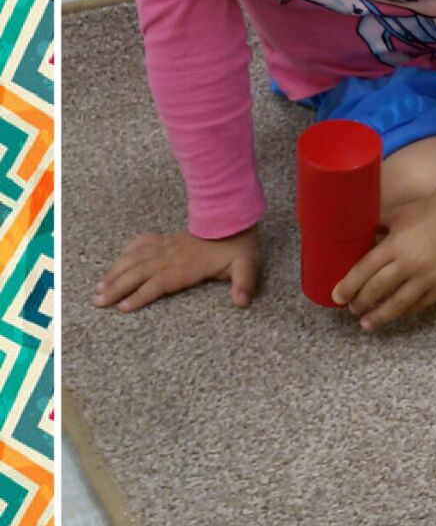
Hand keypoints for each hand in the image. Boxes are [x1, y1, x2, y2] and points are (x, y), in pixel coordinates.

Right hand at [94, 226, 260, 312]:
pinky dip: (129, 250)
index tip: (121, 307)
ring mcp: (168, 246)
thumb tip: (242, 301)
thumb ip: (244, 283)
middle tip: (97, 301)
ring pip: (136, 259)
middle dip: (117, 287)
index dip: (141, 295)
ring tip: (99, 287)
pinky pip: (144, 242)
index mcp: (188, 267)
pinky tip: (119, 258)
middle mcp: (173, 257)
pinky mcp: (168, 239)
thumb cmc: (240, 247)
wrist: (235, 219)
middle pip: (139, 273)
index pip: (159, 283)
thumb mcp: (247, 266)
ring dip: (116, 272)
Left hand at [335, 191, 435, 331]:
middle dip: (360, 302)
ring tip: (367, 323)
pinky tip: (396, 313)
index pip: (364, 271)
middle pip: (377, 290)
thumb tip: (355, 240)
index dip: (347, 287)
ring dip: (379, 316)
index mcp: (395, 244)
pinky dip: (404, 311)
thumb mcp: (397, 215)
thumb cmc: (428, 211)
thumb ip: (377, 229)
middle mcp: (410, 264)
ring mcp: (429, 277)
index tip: (337, 297)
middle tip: (351, 308)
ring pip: (398, 305)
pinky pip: (419, 305)